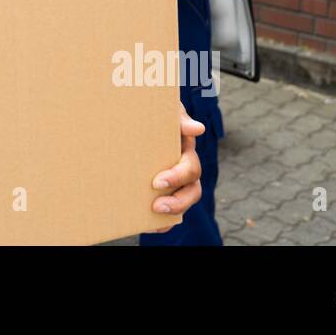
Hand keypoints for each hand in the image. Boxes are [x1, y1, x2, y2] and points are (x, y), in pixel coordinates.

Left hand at [150, 106, 204, 228]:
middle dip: (177, 201)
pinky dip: (163, 221)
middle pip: (191, 190)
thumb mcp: (167, 109)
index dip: (177, 177)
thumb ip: (179, 117)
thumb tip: (197, 129)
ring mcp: (174, 179)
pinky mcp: (162, 187)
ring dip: (173, 212)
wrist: (139, 112)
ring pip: (183, 202)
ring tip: (156, 219)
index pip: (190, 168)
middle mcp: (184, 167)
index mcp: (185, 149)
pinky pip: (169, 209)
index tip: (158, 182)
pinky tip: (151, 226)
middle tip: (157, 205)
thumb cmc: (155, 110)